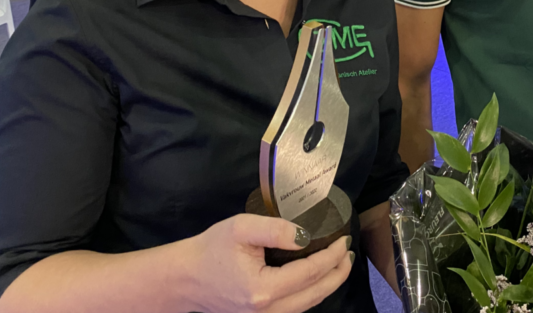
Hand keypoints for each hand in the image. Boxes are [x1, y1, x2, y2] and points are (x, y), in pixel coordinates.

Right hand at [183, 214, 352, 312]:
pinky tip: (318, 277)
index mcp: (264, 289)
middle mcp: (267, 311)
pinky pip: (295, 308)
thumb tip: (304, 236)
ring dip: (328, 284)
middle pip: (315, 294)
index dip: (332, 257)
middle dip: (338, 273)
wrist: (183, 279)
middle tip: (349, 251)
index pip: (310, 273)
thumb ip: (275, 229)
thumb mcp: (241, 228)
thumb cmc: (210, 249)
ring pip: (307, 305)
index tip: (343, 239)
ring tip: (340, 263)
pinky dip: (312, 293)